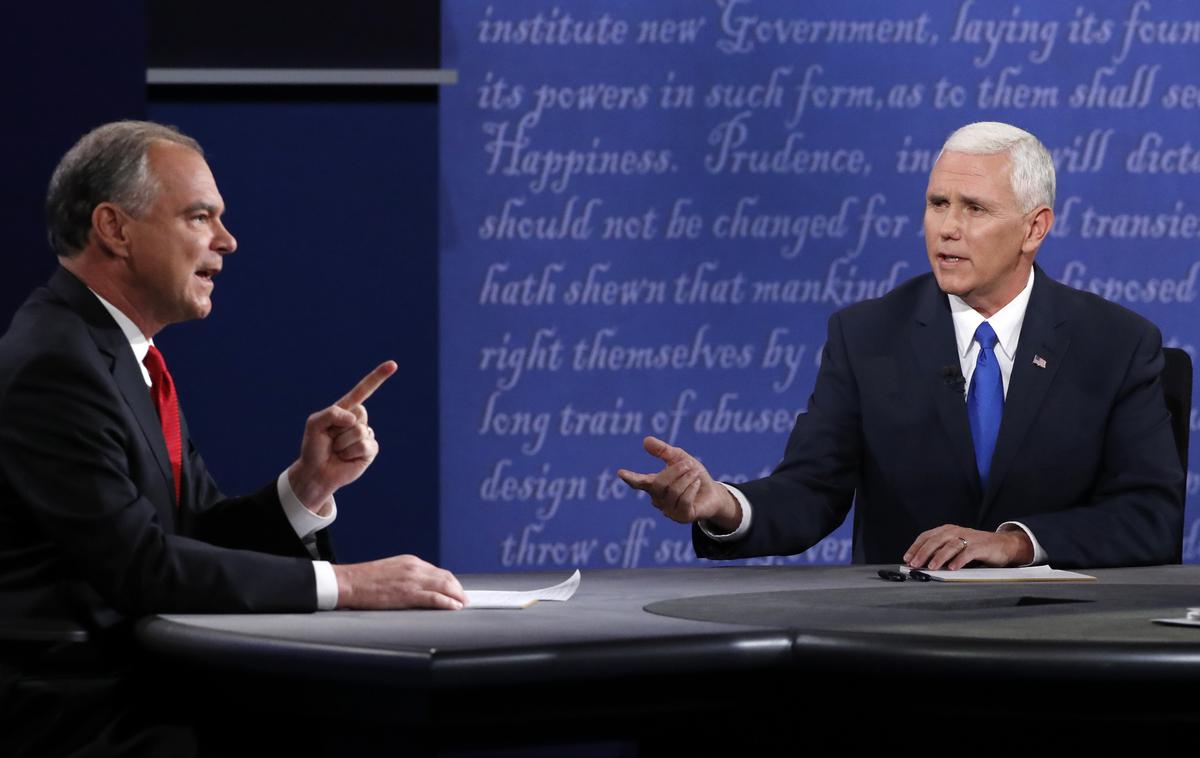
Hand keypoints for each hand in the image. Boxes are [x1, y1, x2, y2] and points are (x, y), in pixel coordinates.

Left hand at [288, 361, 396, 513]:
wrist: (316, 473)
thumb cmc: (314, 447)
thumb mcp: (314, 423)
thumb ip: (331, 413)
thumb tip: (355, 420)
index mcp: (346, 409)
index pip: (364, 390)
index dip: (378, 377)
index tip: (393, 365)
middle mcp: (359, 420)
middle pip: (360, 412)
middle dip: (340, 427)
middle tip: (331, 439)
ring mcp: (366, 435)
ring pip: (359, 431)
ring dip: (342, 443)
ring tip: (337, 450)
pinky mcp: (371, 450)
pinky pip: (364, 445)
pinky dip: (350, 453)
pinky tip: (345, 458)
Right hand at [333, 555, 466, 609]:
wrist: (349, 582)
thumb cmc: (365, 580)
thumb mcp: (391, 570)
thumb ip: (407, 576)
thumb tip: (419, 587)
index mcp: (411, 562)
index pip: (438, 572)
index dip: (451, 583)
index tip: (456, 591)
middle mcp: (415, 568)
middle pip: (446, 578)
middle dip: (458, 590)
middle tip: (464, 600)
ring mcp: (412, 580)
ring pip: (444, 586)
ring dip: (457, 596)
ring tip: (462, 605)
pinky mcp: (407, 593)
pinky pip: (434, 598)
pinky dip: (447, 603)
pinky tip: (453, 607)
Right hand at [617, 436, 740, 530]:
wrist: (712, 492)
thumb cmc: (693, 475)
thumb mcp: (680, 458)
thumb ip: (663, 450)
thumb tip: (646, 440)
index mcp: (654, 485)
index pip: (639, 482)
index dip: (630, 478)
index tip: (621, 472)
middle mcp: (657, 500)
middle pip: (660, 483)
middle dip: (675, 471)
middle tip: (688, 464)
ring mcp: (668, 511)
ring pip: (673, 491)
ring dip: (687, 478)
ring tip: (695, 474)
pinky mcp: (682, 517)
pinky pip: (684, 500)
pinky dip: (692, 488)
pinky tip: (696, 484)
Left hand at [903, 524, 1032, 569]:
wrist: (1003, 545)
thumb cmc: (975, 547)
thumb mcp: (955, 546)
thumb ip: (940, 552)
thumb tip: (920, 563)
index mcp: (947, 530)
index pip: (926, 536)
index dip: (915, 547)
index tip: (907, 558)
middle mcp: (955, 531)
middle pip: (935, 540)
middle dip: (923, 553)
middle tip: (915, 564)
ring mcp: (968, 538)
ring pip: (950, 546)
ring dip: (939, 557)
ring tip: (931, 567)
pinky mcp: (980, 546)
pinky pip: (967, 553)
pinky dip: (959, 560)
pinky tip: (952, 568)